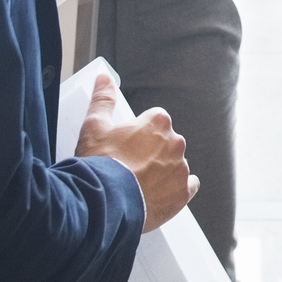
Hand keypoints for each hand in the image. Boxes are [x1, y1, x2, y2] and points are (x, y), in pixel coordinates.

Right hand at [74, 73, 197, 232]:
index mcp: (158, 122)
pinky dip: (176, 189)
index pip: (154, 120)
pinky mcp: (182, 193)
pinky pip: (187, 186)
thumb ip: (103, 99)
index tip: (127, 144)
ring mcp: (180, 168)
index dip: (138, 132)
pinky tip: (160, 193)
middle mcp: (175, 142)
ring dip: (161, 171)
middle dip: (150, 151)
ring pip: (174, 165)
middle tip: (129, 165)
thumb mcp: (94, 126)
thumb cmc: (100, 164)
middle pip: (165, 143)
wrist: (104, 203)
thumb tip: (105, 78)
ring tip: (138, 183)